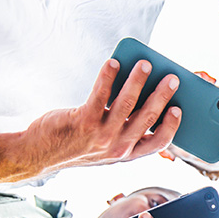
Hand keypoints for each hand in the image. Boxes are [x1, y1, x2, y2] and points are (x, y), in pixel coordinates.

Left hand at [25, 59, 181, 170]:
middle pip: (147, 118)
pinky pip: (100, 95)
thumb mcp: (106, 146)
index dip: (171, 126)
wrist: (41, 153)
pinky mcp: (83, 122)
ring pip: (127, 104)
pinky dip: (108, 77)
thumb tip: (142, 95)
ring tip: (144, 64)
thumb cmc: (75, 144)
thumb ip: (125, 129)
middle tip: (171, 78)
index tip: (178, 108)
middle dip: (162, 95)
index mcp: (127, 154)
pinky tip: (113, 63)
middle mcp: (117, 147)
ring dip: (138, 81)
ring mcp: (101, 136)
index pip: (158, 143)